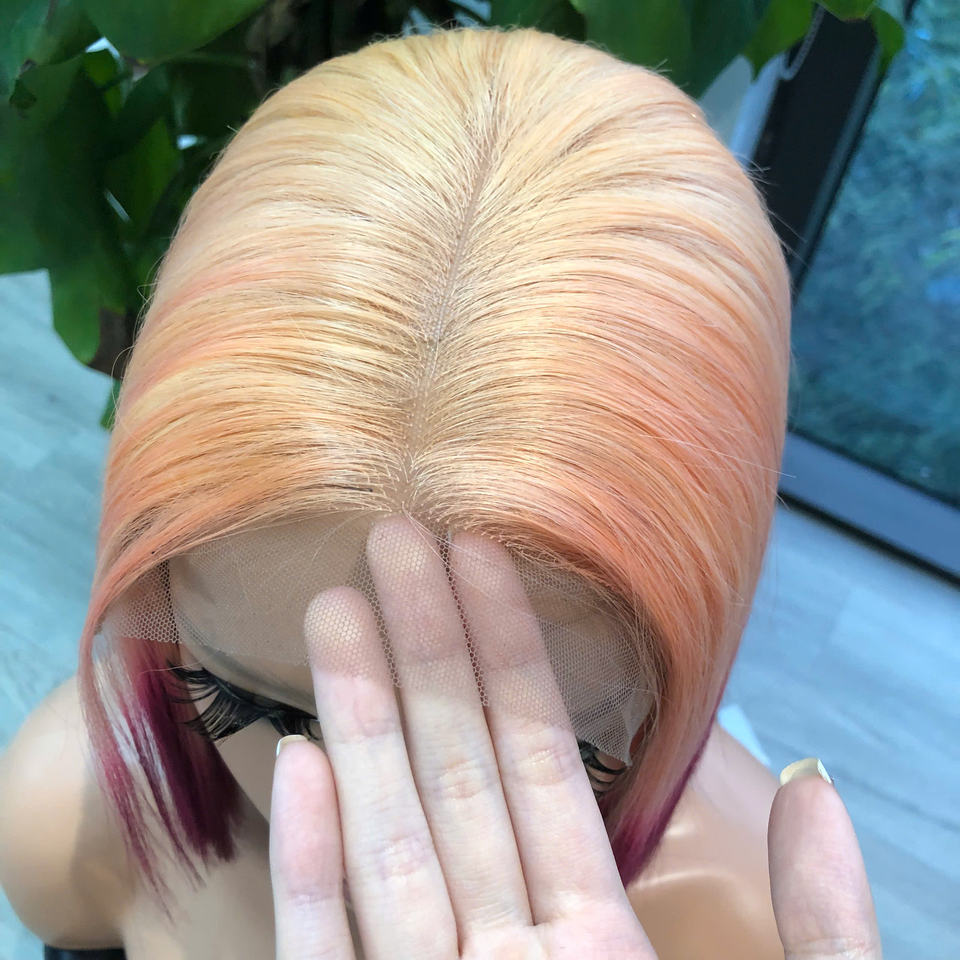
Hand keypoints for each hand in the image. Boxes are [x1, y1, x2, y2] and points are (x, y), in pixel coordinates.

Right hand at [268, 516, 881, 958]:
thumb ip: (821, 924)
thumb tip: (811, 778)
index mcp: (597, 941)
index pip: (542, 758)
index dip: (513, 649)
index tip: (483, 555)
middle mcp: (505, 952)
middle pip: (454, 771)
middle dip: (423, 649)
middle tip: (392, 540)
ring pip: (387, 835)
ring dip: (357, 721)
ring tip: (335, 612)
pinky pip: (329, 951)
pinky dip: (309, 862)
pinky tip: (295, 764)